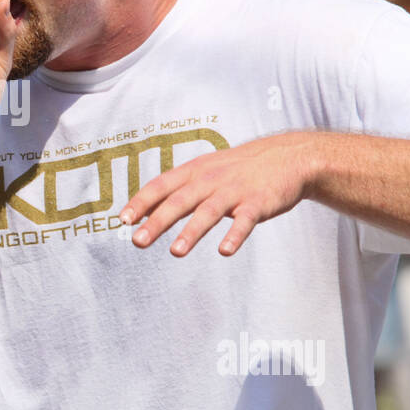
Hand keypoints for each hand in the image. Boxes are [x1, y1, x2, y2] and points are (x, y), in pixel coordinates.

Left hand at [120, 132, 317, 256]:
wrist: (287, 157)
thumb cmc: (238, 169)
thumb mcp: (205, 171)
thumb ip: (176, 190)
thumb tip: (142, 212)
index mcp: (195, 172)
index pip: (161, 186)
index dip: (141, 202)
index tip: (123, 220)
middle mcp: (210, 180)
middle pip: (180, 201)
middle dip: (157, 221)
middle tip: (138, 241)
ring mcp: (234, 191)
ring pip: (209, 212)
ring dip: (192, 232)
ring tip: (176, 251)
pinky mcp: (258, 203)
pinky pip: (244, 221)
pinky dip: (235, 235)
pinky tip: (225, 251)